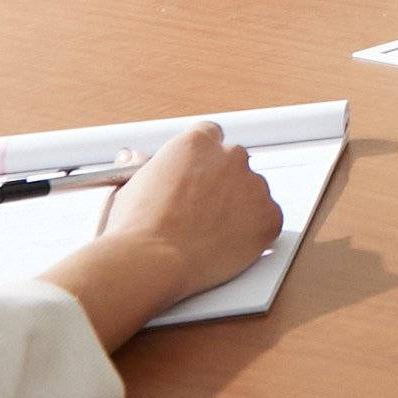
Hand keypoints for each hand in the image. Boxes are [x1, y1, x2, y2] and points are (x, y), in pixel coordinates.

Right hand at [41, 123, 280, 353]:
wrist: (152, 262)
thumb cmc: (136, 228)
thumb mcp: (128, 185)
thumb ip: (143, 166)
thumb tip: (135, 158)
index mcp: (196, 143)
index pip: (210, 135)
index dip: (202, 159)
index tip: (197, 175)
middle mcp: (230, 157)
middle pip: (234, 162)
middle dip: (222, 182)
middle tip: (202, 210)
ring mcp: (254, 186)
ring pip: (253, 191)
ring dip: (239, 206)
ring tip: (210, 232)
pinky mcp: (269, 216)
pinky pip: (268, 218)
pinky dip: (255, 231)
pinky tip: (229, 244)